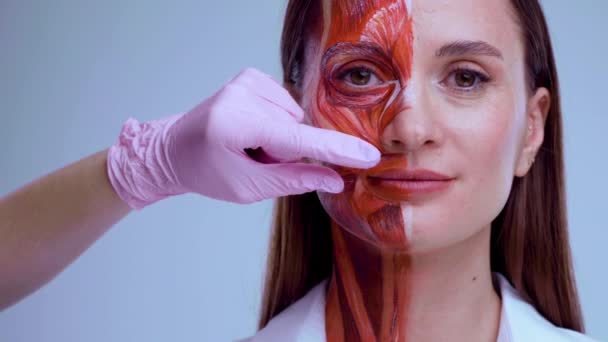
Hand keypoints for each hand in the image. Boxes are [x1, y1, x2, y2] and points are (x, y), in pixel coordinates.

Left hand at [107, 68, 379, 208]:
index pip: (298, 140)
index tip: (368, 156)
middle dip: (287, 154)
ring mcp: (247, 81)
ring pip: (294, 120)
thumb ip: (293, 181)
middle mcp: (243, 94)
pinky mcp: (251, 76)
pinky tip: (251, 131)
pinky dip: (277, 125)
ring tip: (250, 146)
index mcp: (236, 124)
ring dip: (281, 141)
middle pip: (297, 132)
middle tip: (256, 160)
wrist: (173, 149)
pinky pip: (288, 108)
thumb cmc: (206, 172)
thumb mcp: (247, 188)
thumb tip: (336, 180)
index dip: (336, 151)